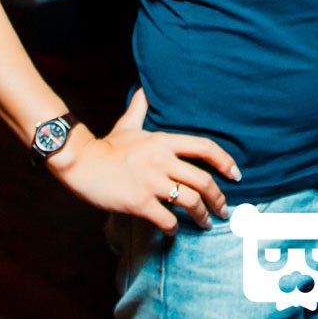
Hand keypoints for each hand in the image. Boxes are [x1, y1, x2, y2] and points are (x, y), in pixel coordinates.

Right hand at [49, 89, 239, 232]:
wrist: (81, 163)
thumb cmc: (107, 146)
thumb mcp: (128, 123)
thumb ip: (141, 107)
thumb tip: (145, 88)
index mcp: (164, 141)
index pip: (205, 147)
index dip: (225, 162)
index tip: (236, 175)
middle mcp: (162, 160)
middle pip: (204, 180)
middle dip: (219, 198)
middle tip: (224, 210)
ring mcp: (151, 182)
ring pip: (190, 202)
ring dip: (202, 216)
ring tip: (206, 223)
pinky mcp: (139, 202)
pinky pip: (166, 219)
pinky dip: (174, 228)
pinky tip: (174, 230)